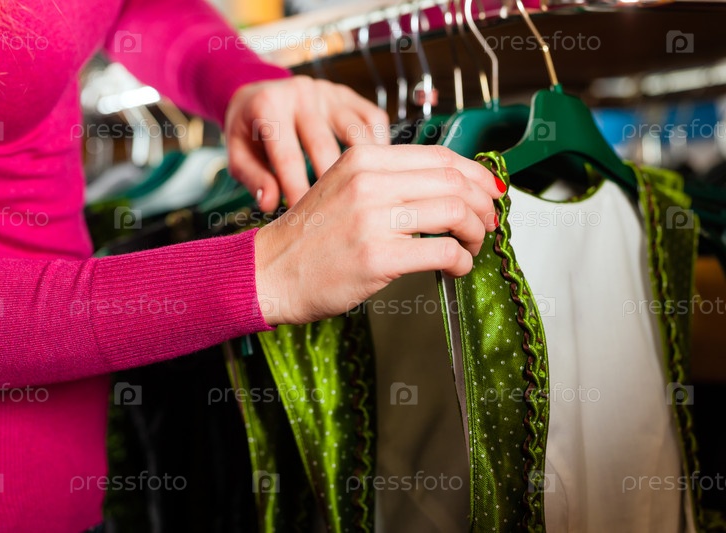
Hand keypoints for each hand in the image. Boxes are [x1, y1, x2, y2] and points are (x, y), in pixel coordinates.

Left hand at [224, 75, 388, 211]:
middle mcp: (301, 93)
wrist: (260, 94)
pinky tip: (377, 172)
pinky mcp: (349, 95)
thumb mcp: (238, 154)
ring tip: (364, 199)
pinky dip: (379, 146)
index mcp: (269, 106)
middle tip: (337, 217)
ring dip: (362, 168)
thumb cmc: (250, 132)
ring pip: (355, 132)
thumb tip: (269, 203)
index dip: (297, 190)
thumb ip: (253, 178)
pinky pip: (374, 119)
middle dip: (331, 186)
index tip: (306, 221)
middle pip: (323, 145)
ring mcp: (329, 92)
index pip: (288, 156)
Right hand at [254, 145, 505, 324]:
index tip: (489, 192)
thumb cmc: (309, 236)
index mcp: (364, 159)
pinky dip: (463, 261)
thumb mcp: (344, 187)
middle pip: (454, 181)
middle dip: (483, 204)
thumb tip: (446, 186)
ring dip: (477, 233)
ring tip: (472, 246)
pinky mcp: (378, 257)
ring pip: (456, 212)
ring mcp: (374, 219)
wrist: (270, 270)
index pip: (440, 157)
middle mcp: (370, 182)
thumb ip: (388, 180)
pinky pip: (444, 251)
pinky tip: (457, 267)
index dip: (476, 175)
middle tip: (488, 223)